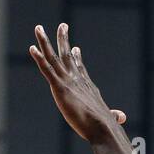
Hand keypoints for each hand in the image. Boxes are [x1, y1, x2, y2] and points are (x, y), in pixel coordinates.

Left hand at [29, 23, 127, 141]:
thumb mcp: (109, 117)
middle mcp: (76, 79)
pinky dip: (39, 58)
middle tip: (62, 26)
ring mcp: (68, 82)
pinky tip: (32, 48)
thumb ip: (113, 115)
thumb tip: (121, 117)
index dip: (76, 58)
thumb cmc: (105, 126)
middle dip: (64, 39)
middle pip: (67, 56)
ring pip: (53, 57)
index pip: (80, 69)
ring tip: (38, 28)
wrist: (102, 127)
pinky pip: (47, 69)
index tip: (75, 48)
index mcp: (86, 86)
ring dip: (45, 42)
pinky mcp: (60, 88)